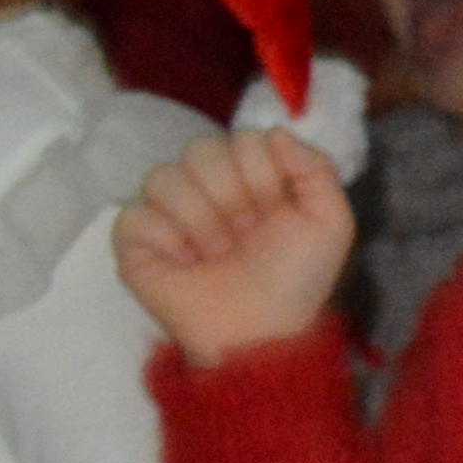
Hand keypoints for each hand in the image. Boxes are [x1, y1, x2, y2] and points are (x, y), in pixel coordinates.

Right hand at [113, 127, 355, 363]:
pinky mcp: (133, 242)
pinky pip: (134, 215)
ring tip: (217, 252)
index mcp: (250, 177)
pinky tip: (185, 262)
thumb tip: (275, 132)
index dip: (262, 173)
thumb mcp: (330, 221)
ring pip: (164, 176)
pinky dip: (165, 240)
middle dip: (233, 194)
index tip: (275, 209)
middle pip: (202, 148)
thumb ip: (315, 167)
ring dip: (201, 219)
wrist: (261, 330)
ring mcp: (166, 212)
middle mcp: (205, 187)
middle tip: (245, 232)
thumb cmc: (296, 278)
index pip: (243, 138)